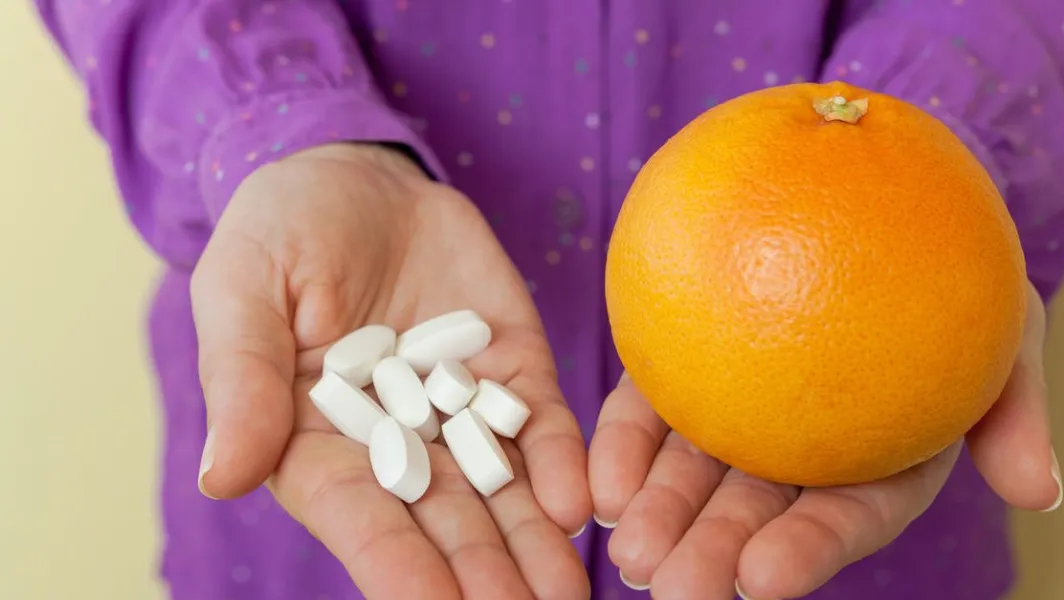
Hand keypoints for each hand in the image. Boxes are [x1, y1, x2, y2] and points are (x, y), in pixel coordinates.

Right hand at [191, 144, 592, 599]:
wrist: (355, 175)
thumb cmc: (277, 232)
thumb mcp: (243, 289)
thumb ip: (243, 378)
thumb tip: (221, 476)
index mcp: (319, 446)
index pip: (365, 524)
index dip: (402, 573)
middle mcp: (397, 445)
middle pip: (447, 526)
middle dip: (487, 578)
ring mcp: (459, 409)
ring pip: (503, 492)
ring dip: (536, 545)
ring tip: (568, 594)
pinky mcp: (511, 368)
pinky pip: (539, 423)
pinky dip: (560, 463)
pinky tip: (580, 504)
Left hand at [589, 282, 1058, 598]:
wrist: (877, 199)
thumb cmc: (958, 273)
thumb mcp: (1009, 328)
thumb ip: (1014, 408)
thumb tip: (1040, 492)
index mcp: (877, 461)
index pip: (847, 518)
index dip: (808, 550)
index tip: (762, 580)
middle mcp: (802, 450)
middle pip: (756, 513)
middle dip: (712, 555)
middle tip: (668, 588)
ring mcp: (739, 412)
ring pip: (694, 474)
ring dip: (657, 515)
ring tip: (623, 550)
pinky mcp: (687, 368)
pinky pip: (652, 411)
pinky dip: (623, 446)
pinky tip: (596, 483)